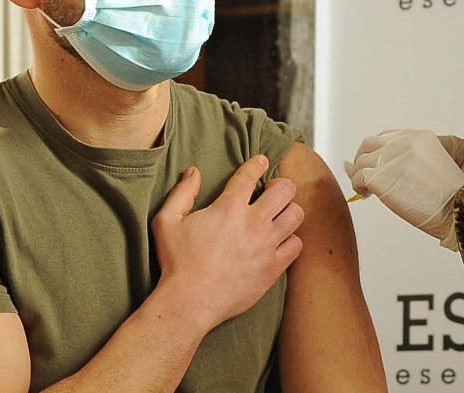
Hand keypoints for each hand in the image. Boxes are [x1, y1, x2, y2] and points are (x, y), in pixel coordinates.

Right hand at [151, 157, 302, 332]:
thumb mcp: (167, 222)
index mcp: (228, 208)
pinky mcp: (273, 268)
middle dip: (281, 185)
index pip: (251, 174)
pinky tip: (280, 242)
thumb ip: (182, 193)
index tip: (262, 162)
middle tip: (273, 192)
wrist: (189, 302)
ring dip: (289, 211)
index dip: (258, 164)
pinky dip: (291, 240)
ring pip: (296, 215)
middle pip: (285, 190)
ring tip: (279, 215)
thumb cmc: (176, 262)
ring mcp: (266, 245)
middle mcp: (252, 222)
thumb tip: (193, 172)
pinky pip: (296, 245)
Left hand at [345, 129, 463, 239]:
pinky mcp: (380, 177)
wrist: (460, 209)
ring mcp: (390, 158)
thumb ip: (420, 158)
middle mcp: (403, 143)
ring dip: (360, 175)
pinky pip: (358, 177)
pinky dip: (358, 186)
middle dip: (365, 160)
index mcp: (420, 138)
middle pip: (370, 145)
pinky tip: (366, 194)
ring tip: (367, 190)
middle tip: (367, 177)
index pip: (388, 138)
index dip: (379, 152)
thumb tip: (396, 166)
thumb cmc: (458, 195)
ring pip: (361, 161)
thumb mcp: (447, 162)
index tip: (379, 165)